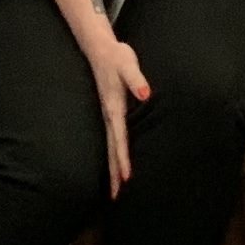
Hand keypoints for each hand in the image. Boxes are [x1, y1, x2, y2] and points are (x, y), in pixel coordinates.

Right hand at [81, 21, 150, 195]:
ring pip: (109, 147)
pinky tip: (115, 165)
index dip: (123, 159)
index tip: (126, 178)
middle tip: (116, 196)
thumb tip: (146, 95)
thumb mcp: (128, 63)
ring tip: (114, 190)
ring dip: (111, 168)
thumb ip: (137, 79)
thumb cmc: (116, 56)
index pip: (119, 138)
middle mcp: (108, 115)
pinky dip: (112, 155)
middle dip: (113, 173)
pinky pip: (110, 139)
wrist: (99, 48)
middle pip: (111, 149)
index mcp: (113, 107)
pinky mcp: (109, 113)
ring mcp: (107, 115)